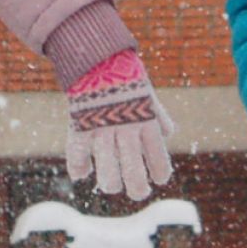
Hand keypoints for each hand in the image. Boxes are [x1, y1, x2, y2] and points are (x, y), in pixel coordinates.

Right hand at [64, 50, 174, 199]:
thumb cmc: (125, 75)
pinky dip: (77, 165)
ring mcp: (103, 127)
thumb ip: (158, 115)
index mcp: (146, 121)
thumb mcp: (148, 94)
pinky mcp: (81, 123)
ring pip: (107, 168)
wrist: (97, 54)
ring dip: (111, 183)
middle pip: (134, 169)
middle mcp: (126, 128)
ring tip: (111, 186)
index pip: (158, 155)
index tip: (159, 179)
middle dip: (138, 187)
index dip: (160, 171)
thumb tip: (169, 132)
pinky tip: (81, 173)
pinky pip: (78, 152)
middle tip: (138, 193)